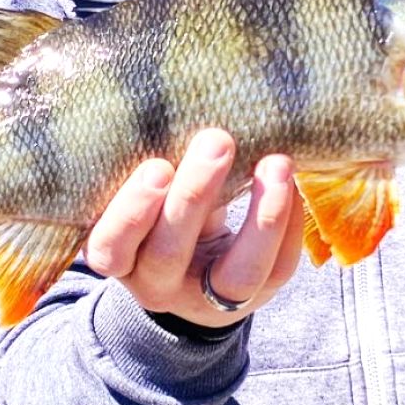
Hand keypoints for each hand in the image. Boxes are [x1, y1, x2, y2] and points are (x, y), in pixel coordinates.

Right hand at [84, 129, 304, 326]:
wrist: (192, 271)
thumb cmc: (159, 212)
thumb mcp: (144, 196)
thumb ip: (154, 169)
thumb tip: (184, 105)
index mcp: (120, 258)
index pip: (111, 247)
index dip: (132, 212)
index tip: (158, 166)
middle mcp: (158, 286)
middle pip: (169, 254)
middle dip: (195, 196)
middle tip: (217, 140)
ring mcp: (210, 299)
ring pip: (236, 275)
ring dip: (261, 218)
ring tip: (276, 164)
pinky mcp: (256, 297)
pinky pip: (278, 269)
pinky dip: (290, 224)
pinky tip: (293, 184)